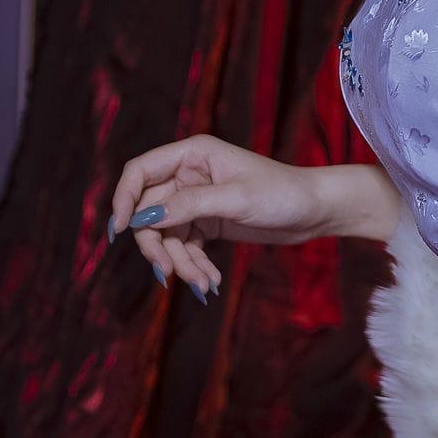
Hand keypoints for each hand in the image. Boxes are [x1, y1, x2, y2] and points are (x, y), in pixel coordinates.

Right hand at [105, 135, 336, 297]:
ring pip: (166, 235)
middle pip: (149, 210)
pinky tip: (209, 282)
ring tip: (202, 284)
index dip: (125, 199)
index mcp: (193, 154)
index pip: (140, 171)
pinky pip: (184, 247)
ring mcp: (196, 200)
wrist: (316, 212)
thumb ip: (190, 205)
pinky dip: (192, 265)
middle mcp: (189, 174)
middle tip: (168, 271)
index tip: (121, 230)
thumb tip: (145, 218)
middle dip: (157, 244)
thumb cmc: (283, 193)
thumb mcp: (236, 199)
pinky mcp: (207, 222)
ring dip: (179, 262)